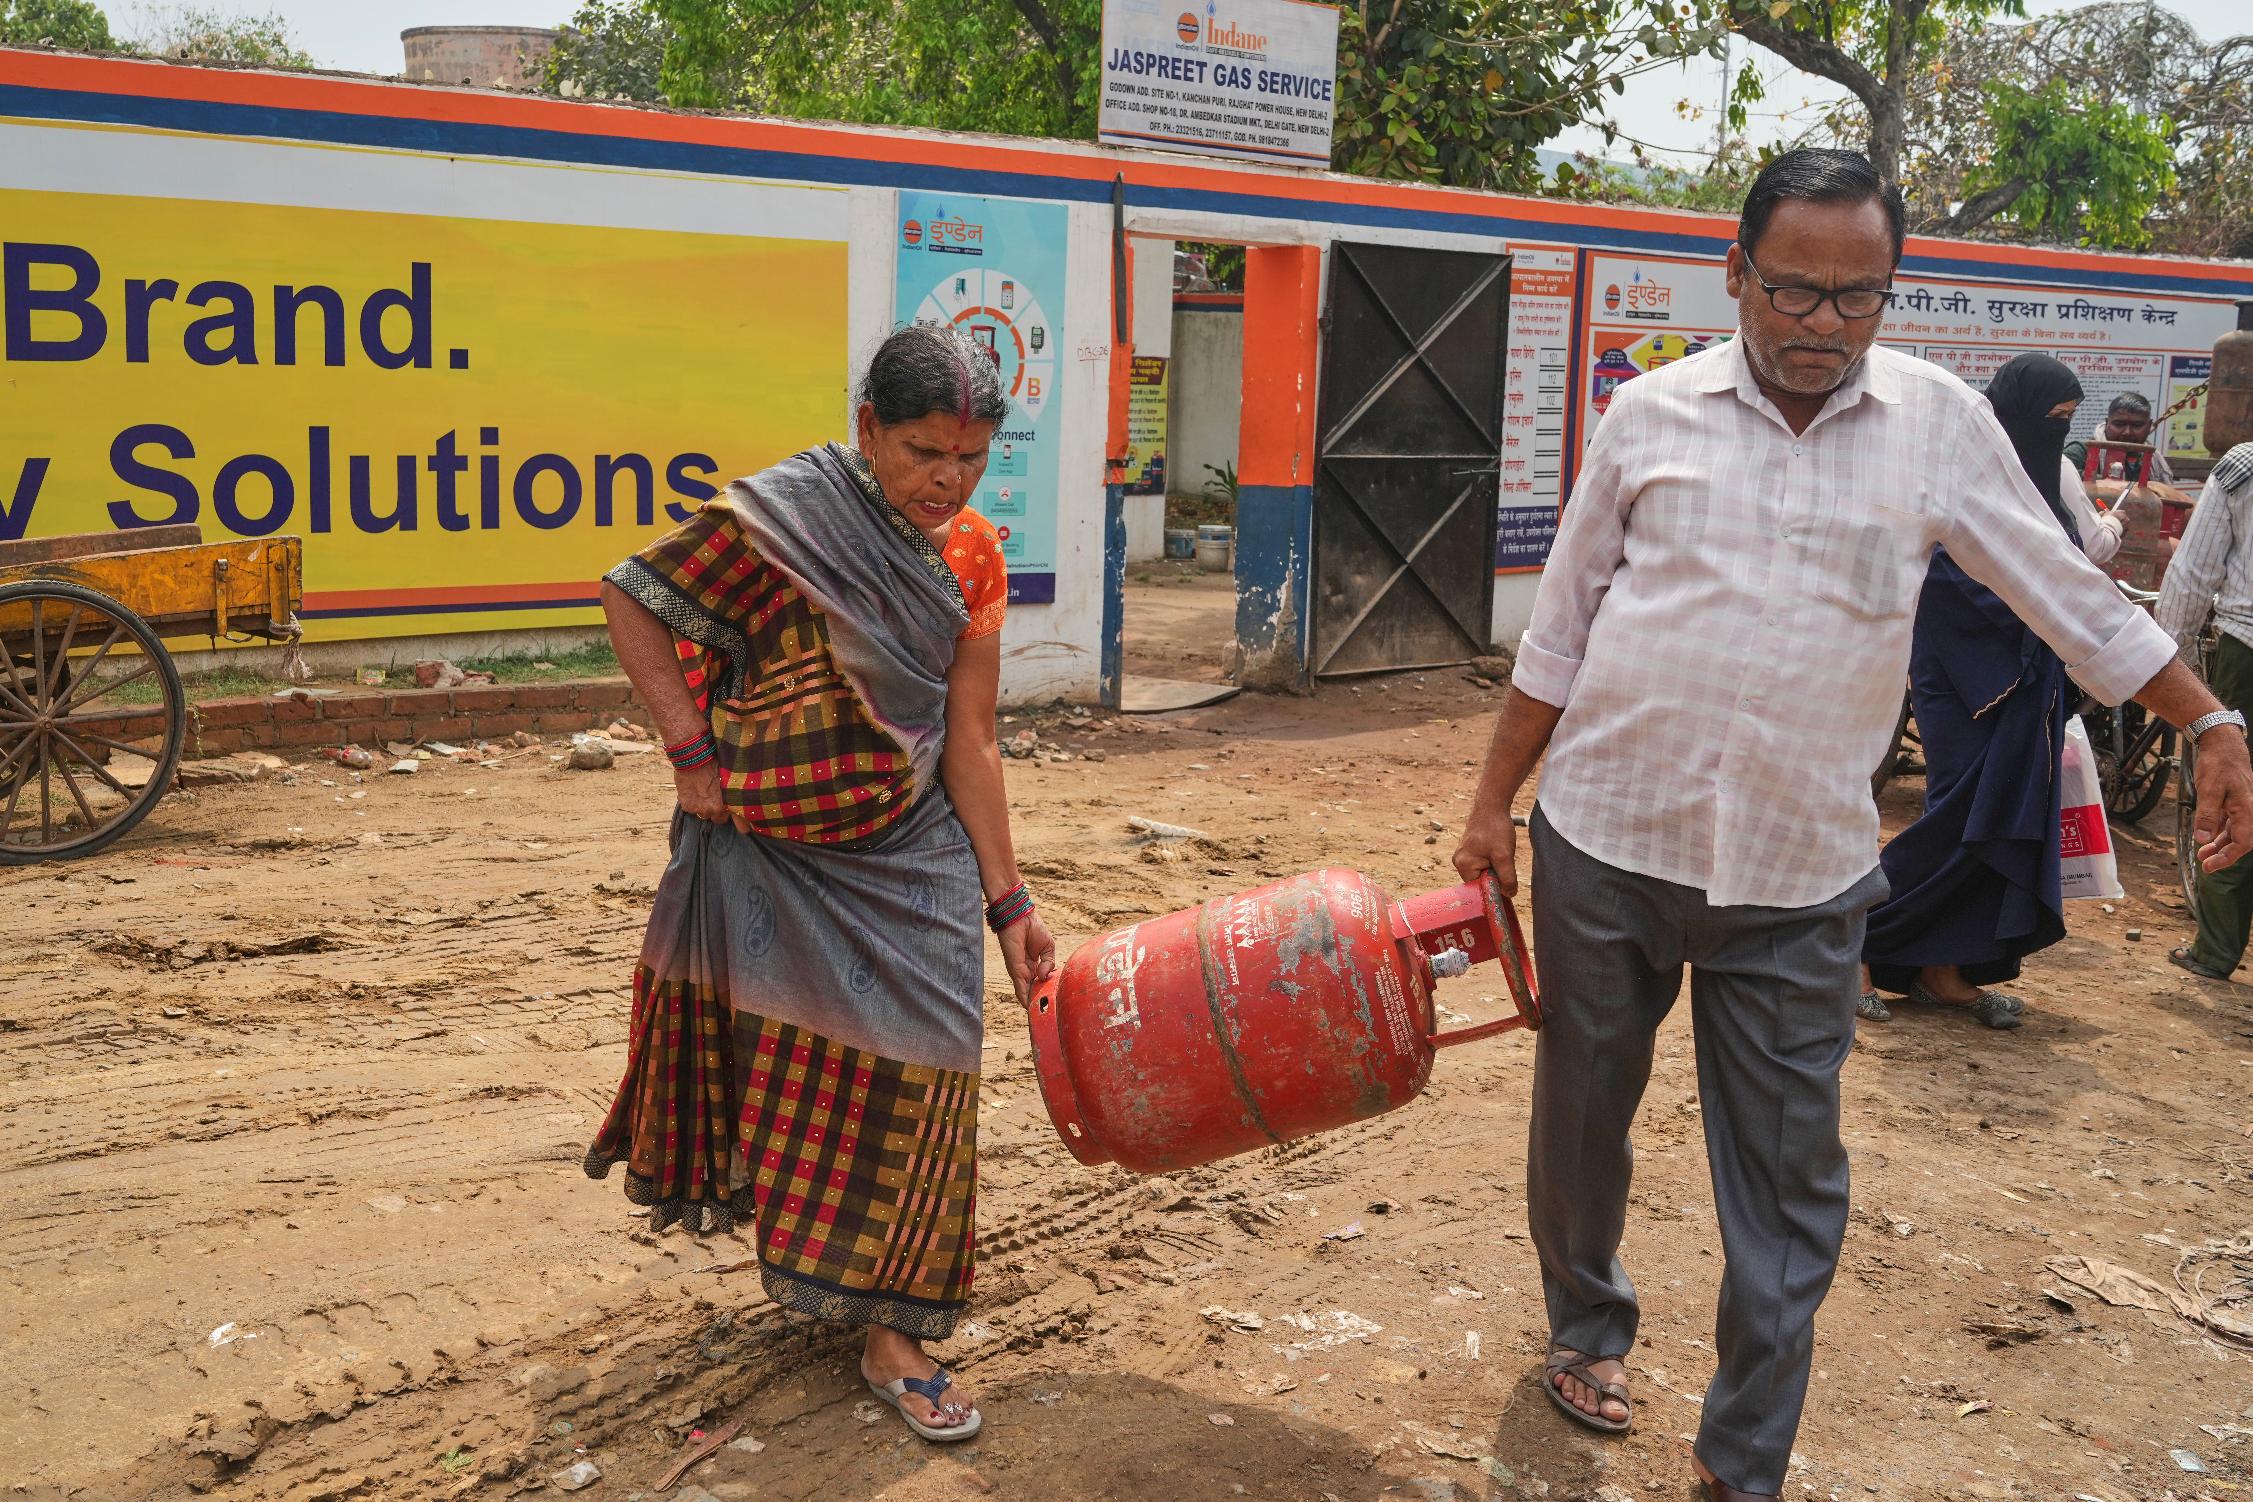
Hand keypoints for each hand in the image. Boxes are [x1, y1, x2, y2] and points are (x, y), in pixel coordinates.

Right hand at [673, 761, 725, 822]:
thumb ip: (727, 794)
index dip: (722, 812)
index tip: (721, 805)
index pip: (723, 818)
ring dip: (700, 806)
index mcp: (722, 804)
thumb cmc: (712, 766)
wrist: (693, 759)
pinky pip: (689, 808)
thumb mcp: (725, 780)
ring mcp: (697, 809)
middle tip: (709, 798)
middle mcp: (710, 810)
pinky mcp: (685, 805)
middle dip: (711, 809)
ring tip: (700, 794)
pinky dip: (689, 802)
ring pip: (700, 813)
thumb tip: (730, 797)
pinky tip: (691, 791)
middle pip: (712, 817)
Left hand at [998, 912, 1056, 1007]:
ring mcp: (1020, 970)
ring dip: (1033, 1003)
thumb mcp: (1048, 948)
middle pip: (1033, 990)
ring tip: (1041, 1015)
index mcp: (1034, 964)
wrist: (1020, 916)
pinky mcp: (1015, 968)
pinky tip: (1030, 1007)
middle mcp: (1026, 970)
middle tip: (1048, 1013)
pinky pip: (1020, 986)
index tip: (1054, 1001)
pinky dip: (1025, 998)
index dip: (1047, 991)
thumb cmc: (1033, 928)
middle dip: (1040, 1001)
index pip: (1040, 983)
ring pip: (1027, 992)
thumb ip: (1049, 963)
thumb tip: (1046, 977)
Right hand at [1451, 803, 1518, 895]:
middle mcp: (1459, 861)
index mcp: (1462, 865)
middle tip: (1504, 860)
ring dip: (1496, 866)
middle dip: (1495, 875)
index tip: (1506, 885)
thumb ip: (1507, 878)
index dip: (1494, 888)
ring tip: (1501, 851)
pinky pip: (1484, 862)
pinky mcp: (1470, 849)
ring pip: (1484, 871)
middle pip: (1481, 880)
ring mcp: (1463, 854)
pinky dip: (1494, 860)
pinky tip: (1498, 848)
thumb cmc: (1496, 828)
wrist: (1492, 804)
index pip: (1479, 888)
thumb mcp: (1504, 856)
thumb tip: (1509, 895)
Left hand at [2194, 728, 2252, 871]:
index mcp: (2248, 809)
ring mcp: (2242, 806)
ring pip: (2234, 832)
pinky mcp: (2234, 802)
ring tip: (2203, 855)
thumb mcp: (2209, 790)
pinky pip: (2230, 822)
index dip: (2228, 857)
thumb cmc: (2218, 764)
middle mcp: (2249, 810)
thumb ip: (2207, 816)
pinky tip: (2207, 838)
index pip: (2243, 842)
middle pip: (2241, 840)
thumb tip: (2203, 839)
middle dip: (2224, 854)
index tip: (2211, 866)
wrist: (2222, 744)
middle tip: (2205, 865)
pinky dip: (2219, 832)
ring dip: (2220, 844)